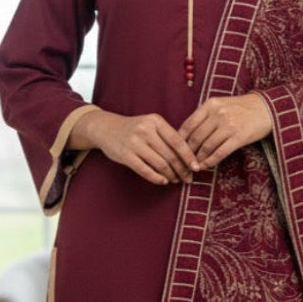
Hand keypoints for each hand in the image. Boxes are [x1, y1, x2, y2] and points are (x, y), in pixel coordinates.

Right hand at [73, 108, 199, 185]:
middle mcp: (145, 130)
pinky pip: (145, 170)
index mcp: (155, 121)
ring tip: (176, 180)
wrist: (105, 128)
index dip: (189, 156)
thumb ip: (167, 136)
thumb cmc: (134, 129)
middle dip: (182, 169)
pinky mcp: (125, 155)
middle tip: (188, 178)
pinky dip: (157, 178)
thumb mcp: (150, 125)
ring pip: (160, 164)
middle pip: (170, 154)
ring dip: (171, 175)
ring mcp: (134, 143)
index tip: (197, 167)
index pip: (178, 141)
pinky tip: (163, 181)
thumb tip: (188, 157)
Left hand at [178, 93, 272, 170]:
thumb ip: (205, 116)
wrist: (267, 108)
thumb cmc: (241, 108)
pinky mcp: (239, 137)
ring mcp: (229, 126)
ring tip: (194, 166)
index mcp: (210, 105)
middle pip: (195, 138)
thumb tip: (186, 135)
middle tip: (183, 163)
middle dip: (187, 153)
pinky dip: (210, 161)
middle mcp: (218, 114)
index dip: (179, 140)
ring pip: (206, 147)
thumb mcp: (221, 105)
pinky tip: (206, 166)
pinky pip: (220, 153)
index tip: (175, 150)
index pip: (188, 125)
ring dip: (198, 159)